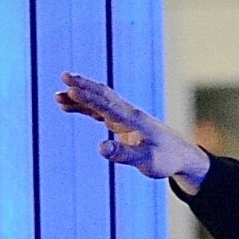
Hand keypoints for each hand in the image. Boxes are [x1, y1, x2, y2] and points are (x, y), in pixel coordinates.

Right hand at [55, 72, 211, 189]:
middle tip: (64, 77)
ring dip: (80, 96)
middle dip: (83, 86)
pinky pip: (100, 110)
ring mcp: (125, 116)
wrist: (181, 156)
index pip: (108, 104)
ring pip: (99, 101)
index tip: (71, 90)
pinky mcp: (122, 121)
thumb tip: (101, 149)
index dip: (89, 97)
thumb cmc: (166, 159)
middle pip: (103, 94)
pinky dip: (84, 106)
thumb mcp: (146, 162)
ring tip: (58, 96)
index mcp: (134, 120)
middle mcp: (129, 113)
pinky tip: (69, 105)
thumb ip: (124, 154)